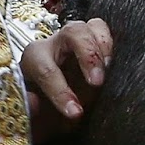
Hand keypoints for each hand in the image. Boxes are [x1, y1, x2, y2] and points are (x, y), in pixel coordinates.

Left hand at [20, 17, 112, 140]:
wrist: (52, 108)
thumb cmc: (43, 112)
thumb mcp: (31, 118)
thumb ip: (29, 112)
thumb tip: (34, 103)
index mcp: (33, 60)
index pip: (46, 70)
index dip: (60, 91)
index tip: (75, 112)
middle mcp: (55, 44)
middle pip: (73, 32)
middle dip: (88, 55)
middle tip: (97, 82)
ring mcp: (77, 40)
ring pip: (92, 26)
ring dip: (103, 45)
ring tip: (109, 68)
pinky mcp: (95, 43)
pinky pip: (105, 33)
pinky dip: (112, 45)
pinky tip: (115, 64)